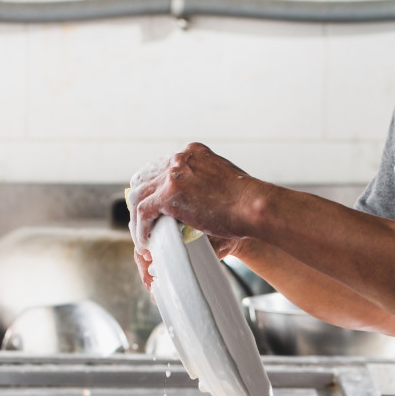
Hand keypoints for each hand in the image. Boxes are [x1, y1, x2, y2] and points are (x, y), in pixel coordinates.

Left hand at [127, 143, 272, 286]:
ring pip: (139, 196)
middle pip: (145, 179)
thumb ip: (204, 185)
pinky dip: (142, 229)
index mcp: (192, 152)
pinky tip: (147, 243)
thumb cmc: (247, 203)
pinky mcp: (169, 194)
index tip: (153, 207)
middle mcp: (180, 158)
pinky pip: (143, 212)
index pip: (160, 168)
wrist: (256, 206)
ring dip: (138, 219)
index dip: (153, 189)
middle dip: (142, 203)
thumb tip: (195, 202)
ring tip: (144, 237)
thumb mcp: (222, 183)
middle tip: (145, 224)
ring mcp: (173, 174)